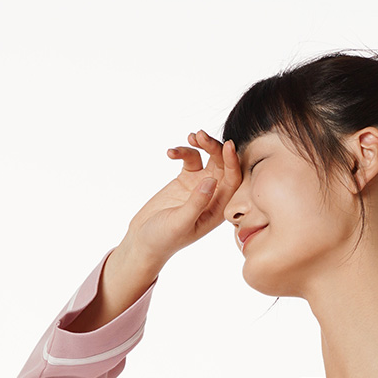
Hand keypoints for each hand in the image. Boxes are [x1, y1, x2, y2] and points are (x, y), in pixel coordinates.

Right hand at [126, 129, 243, 267]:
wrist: (143, 241)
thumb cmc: (163, 239)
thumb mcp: (180, 223)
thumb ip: (197, 203)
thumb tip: (211, 180)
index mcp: (219, 209)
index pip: (233, 181)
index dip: (232, 162)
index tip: (227, 145)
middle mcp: (214, 196)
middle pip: (223, 165)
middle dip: (215, 148)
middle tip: (200, 136)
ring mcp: (199, 186)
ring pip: (208, 159)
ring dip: (201, 145)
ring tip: (190, 136)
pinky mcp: (185, 180)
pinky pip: (190, 159)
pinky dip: (182, 152)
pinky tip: (170, 153)